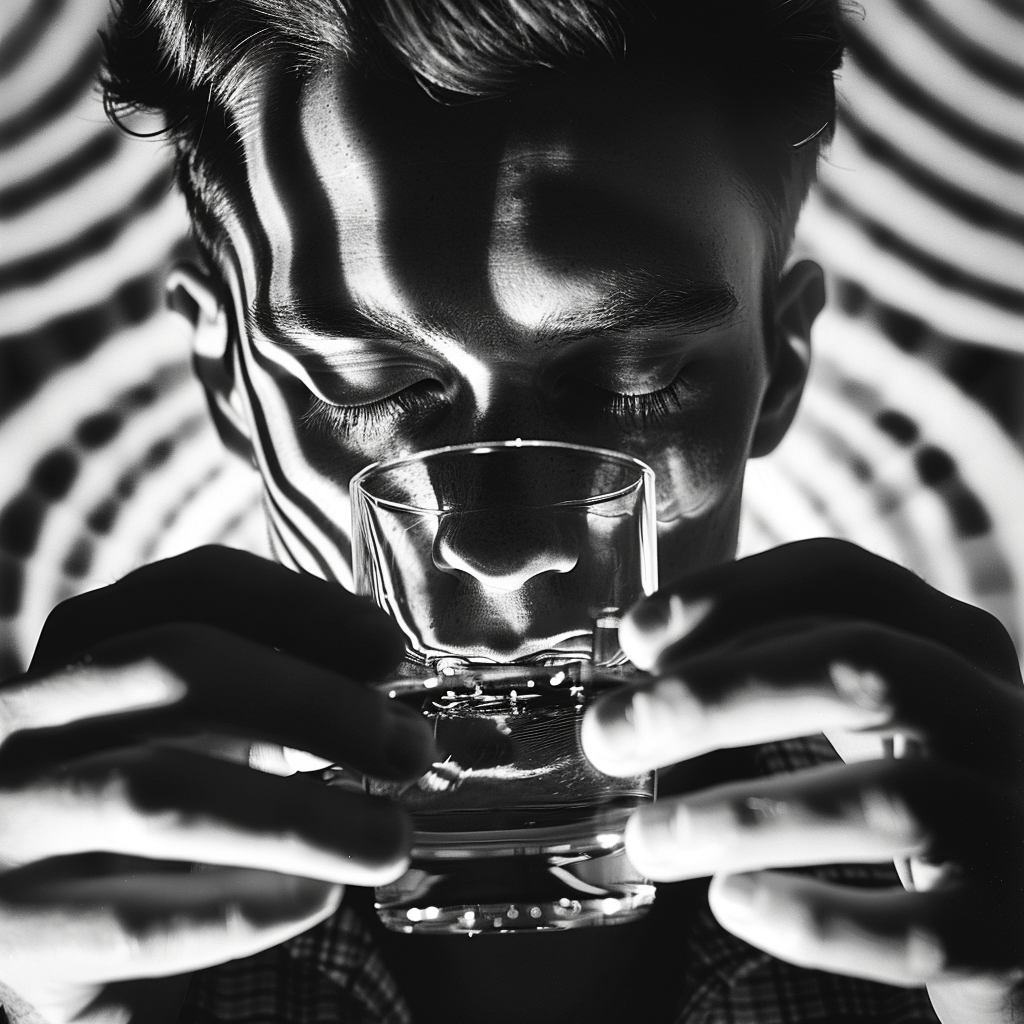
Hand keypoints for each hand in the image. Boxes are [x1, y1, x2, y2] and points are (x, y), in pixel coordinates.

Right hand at [0, 546, 433, 1023]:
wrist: (63, 929)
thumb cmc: (162, 798)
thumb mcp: (204, 724)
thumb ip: (274, 694)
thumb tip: (393, 703)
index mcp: (85, 645)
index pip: (191, 585)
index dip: (299, 605)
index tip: (386, 649)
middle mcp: (27, 715)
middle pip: (172, 666)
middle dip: (310, 701)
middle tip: (408, 747)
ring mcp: (7, 820)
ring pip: (156, 792)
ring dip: (298, 814)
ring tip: (388, 838)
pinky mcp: (13, 935)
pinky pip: (135, 917)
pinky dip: (244, 904)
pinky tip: (314, 896)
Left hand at [582, 539, 1023, 1023]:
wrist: (1016, 902)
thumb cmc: (913, 780)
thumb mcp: (869, 700)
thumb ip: (781, 664)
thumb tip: (643, 657)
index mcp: (949, 642)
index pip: (843, 577)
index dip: (730, 592)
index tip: (637, 635)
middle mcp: (996, 714)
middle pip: (857, 669)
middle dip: (714, 695)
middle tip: (609, 736)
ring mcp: (1015, 822)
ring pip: (881, 801)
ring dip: (737, 817)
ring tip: (645, 839)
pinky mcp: (1008, 934)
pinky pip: (912, 931)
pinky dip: (811, 917)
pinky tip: (733, 901)